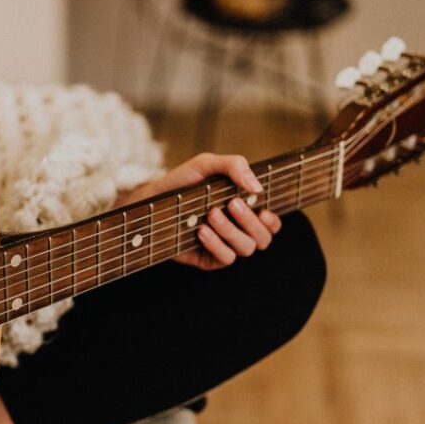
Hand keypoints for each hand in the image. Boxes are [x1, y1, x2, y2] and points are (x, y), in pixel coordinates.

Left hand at [121, 153, 281, 270]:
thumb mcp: (207, 164)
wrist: (151, 199)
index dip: (273, 221)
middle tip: (231, 204)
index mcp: (245, 209)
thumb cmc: (182, 181)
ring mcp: (224, 245)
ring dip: (231, 231)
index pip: (271, 223)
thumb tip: (257, 186)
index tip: (263, 209)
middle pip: (263, 238)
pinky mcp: (208, 258)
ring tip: (211, 214)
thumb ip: (235, 166)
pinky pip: (226, 259)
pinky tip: (202, 231)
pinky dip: (217, 244)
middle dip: (250, 221)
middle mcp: (238, 229)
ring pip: (246, 248)